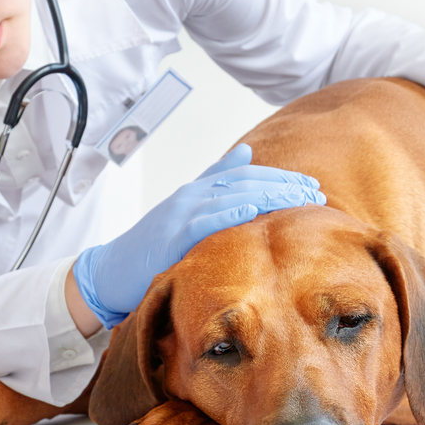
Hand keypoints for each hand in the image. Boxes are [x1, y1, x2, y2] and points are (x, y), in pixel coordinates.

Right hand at [73, 144, 326, 326]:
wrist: (110, 271)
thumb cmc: (151, 246)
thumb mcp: (185, 211)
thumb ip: (214, 181)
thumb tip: (246, 153)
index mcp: (198, 190)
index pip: (246, 176)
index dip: (279, 178)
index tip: (309, 185)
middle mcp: (191, 195)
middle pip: (245, 182)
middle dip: (283, 186)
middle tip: (315, 193)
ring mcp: (180, 213)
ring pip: (230, 196)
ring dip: (268, 195)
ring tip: (297, 198)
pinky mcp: (171, 235)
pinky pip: (204, 221)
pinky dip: (228, 212)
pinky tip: (252, 209)